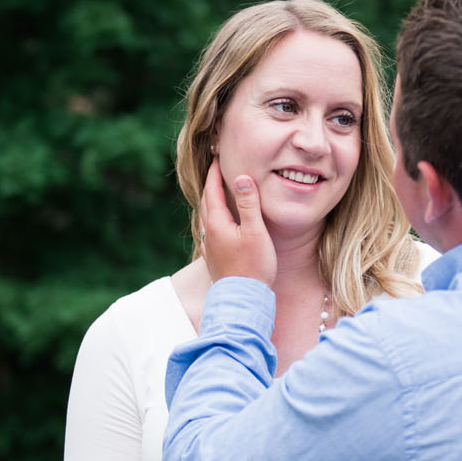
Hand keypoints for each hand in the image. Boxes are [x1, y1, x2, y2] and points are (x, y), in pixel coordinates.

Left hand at [200, 159, 276, 288]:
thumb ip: (249, 204)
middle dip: (211, 186)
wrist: (243, 301)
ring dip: (211, 203)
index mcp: (217, 223)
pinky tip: (218, 226)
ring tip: (217, 194)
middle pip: (207, 203)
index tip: (217, 159)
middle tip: (216, 171)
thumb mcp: (255, 232)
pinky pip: (210, 231)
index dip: (215, 174)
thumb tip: (241, 177)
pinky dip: (213, 219)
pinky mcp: (215, 259)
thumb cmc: (253, 266)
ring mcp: (211, 247)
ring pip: (206, 218)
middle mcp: (210, 233)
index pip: (213, 192)